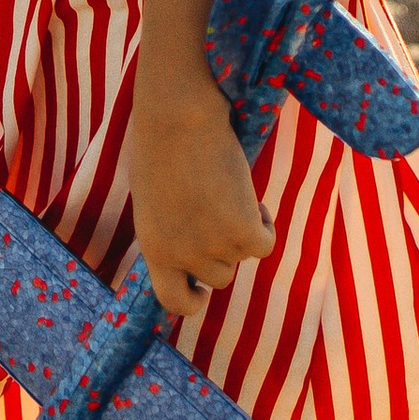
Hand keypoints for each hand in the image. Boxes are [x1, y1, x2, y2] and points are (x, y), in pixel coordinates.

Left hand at [130, 74, 273, 316]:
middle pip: (218, 276)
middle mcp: (182, 256)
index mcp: (154, 248)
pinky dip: (265, 225)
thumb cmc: (160, 143)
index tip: (201, 289)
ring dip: (242, 231)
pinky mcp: (243, 232)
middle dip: (223, 250)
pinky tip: (255, 201)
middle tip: (222, 213)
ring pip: (241, 256)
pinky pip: (265, 244)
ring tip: (231, 193)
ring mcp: (213, 248)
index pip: (173, 300)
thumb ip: (169, 228)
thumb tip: (191, 242)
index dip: (191, 300)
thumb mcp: (153, 199)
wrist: (179, 118)